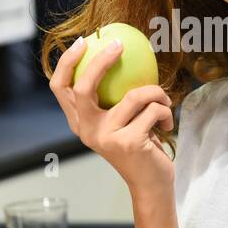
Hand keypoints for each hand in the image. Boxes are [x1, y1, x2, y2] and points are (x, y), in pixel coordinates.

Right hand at [50, 35, 174, 196]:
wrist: (151, 185)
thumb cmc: (139, 147)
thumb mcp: (119, 122)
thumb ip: (112, 99)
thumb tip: (117, 52)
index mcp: (80, 123)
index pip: (61, 88)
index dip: (67, 62)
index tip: (84, 42)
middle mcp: (88, 131)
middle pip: (84, 87)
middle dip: (101, 61)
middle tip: (119, 45)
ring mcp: (107, 137)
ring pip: (135, 95)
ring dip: (157, 93)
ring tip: (164, 102)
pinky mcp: (129, 142)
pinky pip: (153, 109)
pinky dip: (165, 112)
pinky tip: (166, 124)